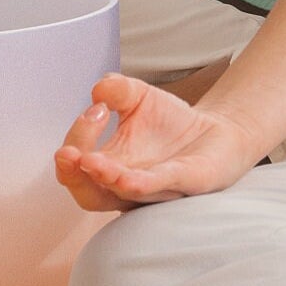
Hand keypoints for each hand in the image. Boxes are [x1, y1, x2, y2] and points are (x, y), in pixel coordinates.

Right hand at [55, 74, 264, 210]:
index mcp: (109, 164)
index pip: (75, 165)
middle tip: (70, 151)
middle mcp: (124, 183)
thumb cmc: (171, 122)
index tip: (95, 108)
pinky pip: (157, 188)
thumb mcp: (139, 97)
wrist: (216, 131)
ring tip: (88, 162)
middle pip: (87, 193)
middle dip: (72, 173)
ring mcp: (153, 188)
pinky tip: (126, 178)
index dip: (75, 139)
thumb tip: (98, 88)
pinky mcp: (183, 183)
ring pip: (118, 196)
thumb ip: (117, 90)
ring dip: (102, 179)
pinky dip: (140, 184)